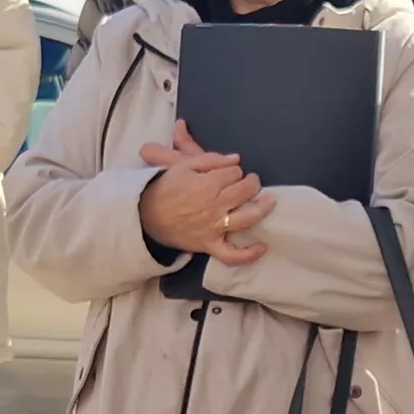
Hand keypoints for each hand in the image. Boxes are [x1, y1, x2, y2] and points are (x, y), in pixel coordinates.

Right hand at [137, 123, 270, 264]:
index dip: (235, 170)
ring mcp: (214, 228)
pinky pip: (232, 255)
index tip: (230, 172)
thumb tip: (236, 159)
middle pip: (245, 191)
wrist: (145, 215)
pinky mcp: (210, 245)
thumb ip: (210, 159)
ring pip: (247, 218)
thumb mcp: (182, 165)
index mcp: (207, 184)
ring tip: (269, 201)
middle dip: (251, 182)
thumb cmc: (164, 188)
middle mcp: (214, 206)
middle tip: (250, 181)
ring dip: (262, 208)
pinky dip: (248, 254)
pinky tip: (262, 247)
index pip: (234, 172)